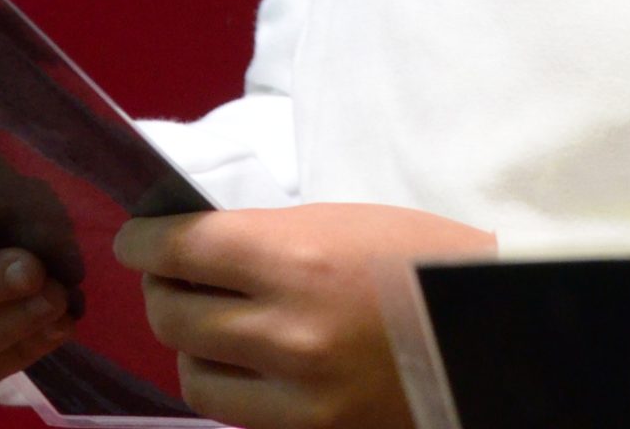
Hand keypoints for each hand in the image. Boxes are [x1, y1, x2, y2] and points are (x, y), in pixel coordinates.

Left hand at [113, 199, 496, 428]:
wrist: (491, 329)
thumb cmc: (419, 256)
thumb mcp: (339, 221)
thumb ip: (264, 238)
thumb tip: (195, 246)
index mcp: (297, 258)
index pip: (180, 250)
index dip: (144, 241)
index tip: (138, 237)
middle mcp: (287, 333)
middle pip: (174, 315)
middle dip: (163, 288)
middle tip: (172, 272)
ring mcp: (299, 397)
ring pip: (194, 375)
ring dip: (192, 343)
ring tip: (211, 320)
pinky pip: (237, 414)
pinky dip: (230, 383)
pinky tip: (246, 359)